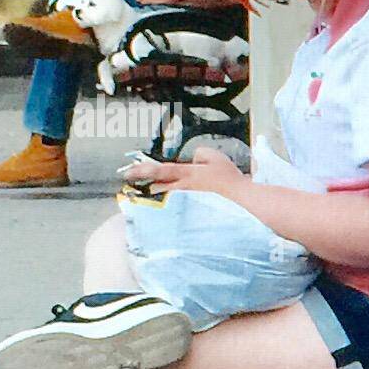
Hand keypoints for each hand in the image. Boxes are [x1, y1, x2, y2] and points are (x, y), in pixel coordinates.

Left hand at [123, 147, 245, 198]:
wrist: (241, 203)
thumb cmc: (229, 180)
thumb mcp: (215, 157)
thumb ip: (200, 154)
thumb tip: (193, 159)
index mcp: (186, 174)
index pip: (159, 170)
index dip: (142, 170)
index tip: (127, 172)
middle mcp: (182, 190)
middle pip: (155, 188)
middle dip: (142, 186)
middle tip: (129, 184)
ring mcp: (185, 204)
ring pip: (163, 199)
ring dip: (153, 197)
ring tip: (144, 196)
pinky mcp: (190, 214)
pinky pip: (174, 209)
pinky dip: (167, 207)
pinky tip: (164, 210)